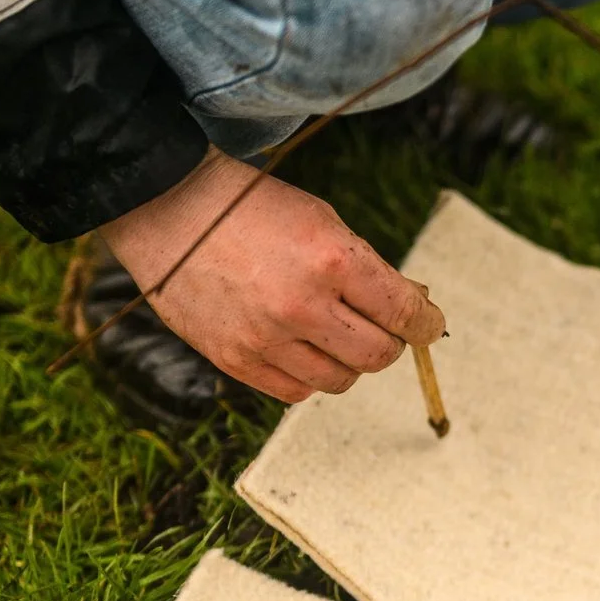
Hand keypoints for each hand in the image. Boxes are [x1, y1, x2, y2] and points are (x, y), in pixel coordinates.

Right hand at [98, 147, 447, 401]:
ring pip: (340, 380)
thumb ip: (368, 270)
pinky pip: (297, 392)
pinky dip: (309, 374)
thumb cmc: (253, 209)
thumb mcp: (322, 220)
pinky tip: (298, 346)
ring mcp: (266, 339)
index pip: (404, 313)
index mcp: (332, 259)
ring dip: (347, 360)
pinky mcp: (236, 360)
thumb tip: (417, 312)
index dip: (426, 324)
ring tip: (331, 332)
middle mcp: (301, 305)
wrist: (170, 209)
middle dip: (388, 342)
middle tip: (378, 325)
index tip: (428, 325)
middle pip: (378, 356)